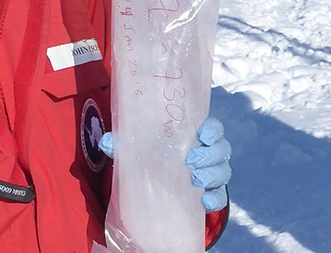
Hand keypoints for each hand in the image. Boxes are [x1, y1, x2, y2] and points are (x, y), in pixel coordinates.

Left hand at [97, 117, 231, 211]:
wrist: (162, 184)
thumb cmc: (156, 156)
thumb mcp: (140, 149)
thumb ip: (124, 143)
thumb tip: (106, 141)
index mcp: (196, 135)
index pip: (213, 128)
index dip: (212, 130)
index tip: (202, 135)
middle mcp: (210, 153)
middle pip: (222, 149)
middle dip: (209, 155)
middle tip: (190, 161)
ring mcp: (213, 174)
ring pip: (223, 171)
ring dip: (212, 175)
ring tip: (195, 181)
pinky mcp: (212, 194)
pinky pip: (221, 196)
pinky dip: (215, 198)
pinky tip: (204, 202)